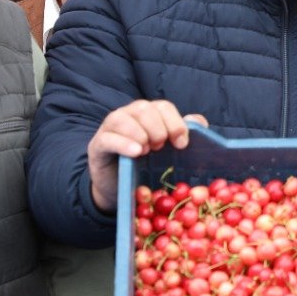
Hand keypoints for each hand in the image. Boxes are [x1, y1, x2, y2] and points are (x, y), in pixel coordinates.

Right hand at [88, 101, 205, 212]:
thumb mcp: (167, 152)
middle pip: (143, 108)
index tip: (182, 144)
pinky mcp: (98, 144)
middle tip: (160, 148)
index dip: (175, 122)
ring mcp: (110, 128)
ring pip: (122, 118)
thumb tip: (198, 122)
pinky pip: (108, 138)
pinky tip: (135, 153)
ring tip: (146, 152)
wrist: (118, 188)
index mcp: (149, 115)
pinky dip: (123, 144)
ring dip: (139, 134)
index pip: (163, 107)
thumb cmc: (146, 166)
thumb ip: (182, 134)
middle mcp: (129, 116)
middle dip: (157, 128)